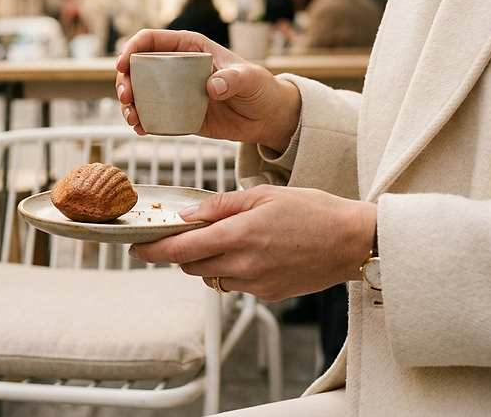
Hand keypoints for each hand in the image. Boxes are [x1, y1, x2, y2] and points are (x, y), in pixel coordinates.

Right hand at [115, 29, 300, 152]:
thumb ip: (233, 79)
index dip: (131, 49)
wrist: (266, 117)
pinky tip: (141, 129)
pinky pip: (152, 115)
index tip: (123, 65)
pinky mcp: (177, 113)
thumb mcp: (250, 79)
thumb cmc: (260, 88)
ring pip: (140, 92)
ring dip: (129, 104)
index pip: (151, 40)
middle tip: (127, 99)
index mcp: (190, 47)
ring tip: (132, 119)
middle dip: (125, 81)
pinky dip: (141, 121)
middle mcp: (177, 67)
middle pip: (137, 68)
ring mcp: (174, 91)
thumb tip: (213, 87)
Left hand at [128, 185, 376, 301]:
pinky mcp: (269, 295)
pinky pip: (236, 284)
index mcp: (238, 237)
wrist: (353, 242)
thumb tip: (186, 216)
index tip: (136, 247)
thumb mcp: (264, 195)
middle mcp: (243, 266)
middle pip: (190, 266)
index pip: (179, 251)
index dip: (152, 250)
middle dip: (181, 252)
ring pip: (211, 277)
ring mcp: (256, 285)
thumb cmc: (314, 211)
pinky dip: (232, 269)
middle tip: (185, 234)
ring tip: (228, 238)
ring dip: (207, 261)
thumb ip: (220, 206)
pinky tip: (252, 251)